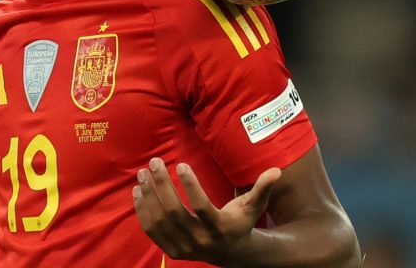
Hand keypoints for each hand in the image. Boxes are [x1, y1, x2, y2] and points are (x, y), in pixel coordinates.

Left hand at [132, 157, 280, 264]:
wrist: (233, 254)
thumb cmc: (242, 221)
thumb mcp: (254, 205)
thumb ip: (263, 188)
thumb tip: (276, 170)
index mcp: (220, 228)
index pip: (200, 206)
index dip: (190, 185)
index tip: (181, 164)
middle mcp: (201, 241)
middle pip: (175, 213)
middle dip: (162, 186)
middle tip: (154, 162)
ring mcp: (185, 248)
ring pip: (160, 222)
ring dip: (149, 196)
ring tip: (143, 173)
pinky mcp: (172, 252)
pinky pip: (152, 231)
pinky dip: (143, 211)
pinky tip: (139, 191)